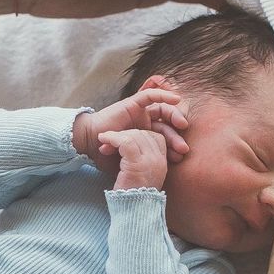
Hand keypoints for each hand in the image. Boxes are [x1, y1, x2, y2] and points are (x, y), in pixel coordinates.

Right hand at [73, 78, 189, 175]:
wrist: (91, 146)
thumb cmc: (108, 157)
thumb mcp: (131, 163)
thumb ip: (144, 166)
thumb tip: (159, 178)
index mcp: (146, 138)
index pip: (165, 139)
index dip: (173, 147)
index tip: (179, 158)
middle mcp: (144, 124)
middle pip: (167, 125)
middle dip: (176, 136)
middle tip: (182, 148)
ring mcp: (139, 113)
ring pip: (162, 109)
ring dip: (174, 115)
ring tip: (182, 125)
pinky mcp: (133, 104)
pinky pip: (150, 96)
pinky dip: (163, 95)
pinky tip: (176, 99)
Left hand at [99, 128, 169, 191]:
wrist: (132, 213)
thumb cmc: (131, 197)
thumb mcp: (139, 177)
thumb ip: (138, 162)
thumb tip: (124, 145)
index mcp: (162, 163)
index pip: (156, 137)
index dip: (139, 135)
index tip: (123, 142)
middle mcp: (159, 160)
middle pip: (144, 134)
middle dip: (125, 134)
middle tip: (109, 141)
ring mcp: (150, 161)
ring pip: (134, 135)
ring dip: (116, 135)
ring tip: (104, 141)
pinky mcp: (137, 164)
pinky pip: (126, 142)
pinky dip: (113, 138)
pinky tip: (104, 141)